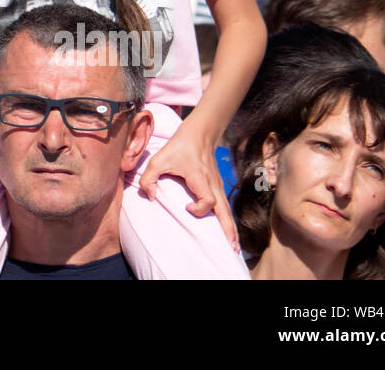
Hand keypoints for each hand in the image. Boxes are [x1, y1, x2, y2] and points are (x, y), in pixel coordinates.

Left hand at [137, 124, 238, 250]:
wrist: (198, 135)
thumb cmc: (177, 148)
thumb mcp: (158, 159)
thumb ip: (149, 177)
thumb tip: (151, 198)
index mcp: (200, 177)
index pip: (208, 199)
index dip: (199, 208)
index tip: (186, 207)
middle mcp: (212, 183)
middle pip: (224, 210)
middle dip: (228, 229)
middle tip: (232, 248)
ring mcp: (217, 185)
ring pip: (227, 210)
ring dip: (231, 228)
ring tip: (235, 248)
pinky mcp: (217, 186)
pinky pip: (225, 206)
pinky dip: (229, 220)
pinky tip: (230, 233)